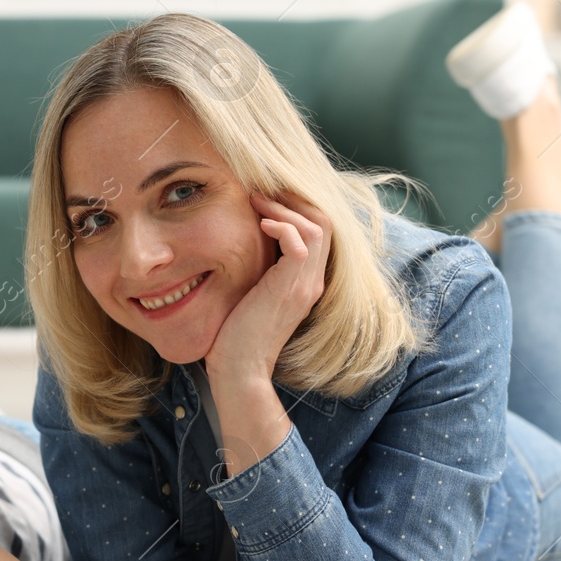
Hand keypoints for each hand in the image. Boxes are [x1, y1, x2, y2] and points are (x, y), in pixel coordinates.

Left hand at [204, 192, 331, 383]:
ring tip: (257, 202)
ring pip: (317, 227)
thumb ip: (259, 270)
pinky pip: (301, 244)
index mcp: (305, 282)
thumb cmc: (235, 335)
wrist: (239, 370)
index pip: (320, 231)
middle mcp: (311, 282)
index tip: (266, 197)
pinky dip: (283, 226)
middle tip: (262, 191)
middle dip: (294, 199)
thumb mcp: (252, 294)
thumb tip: (243, 240)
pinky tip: (260, 223)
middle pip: (325, 222)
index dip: (297, 207)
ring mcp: (304, 286)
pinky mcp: (289, 289)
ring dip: (285, 207)